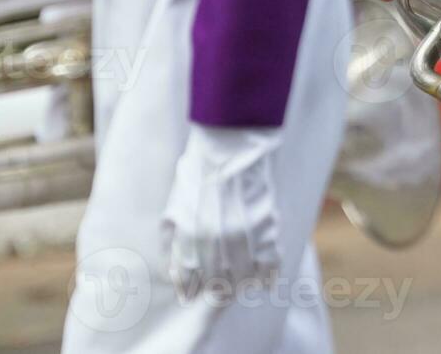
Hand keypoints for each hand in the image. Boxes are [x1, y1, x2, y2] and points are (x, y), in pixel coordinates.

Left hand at [160, 126, 283, 300]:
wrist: (229, 149)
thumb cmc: (198, 176)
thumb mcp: (173, 207)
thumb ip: (170, 242)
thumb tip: (172, 271)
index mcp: (190, 234)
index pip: (189, 278)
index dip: (190, 289)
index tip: (193, 293)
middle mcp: (217, 238)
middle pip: (218, 283)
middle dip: (217, 290)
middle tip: (219, 291)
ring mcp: (244, 233)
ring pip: (243, 278)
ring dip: (240, 285)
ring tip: (239, 284)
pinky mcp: (268, 226)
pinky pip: (269, 263)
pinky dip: (267, 276)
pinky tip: (263, 281)